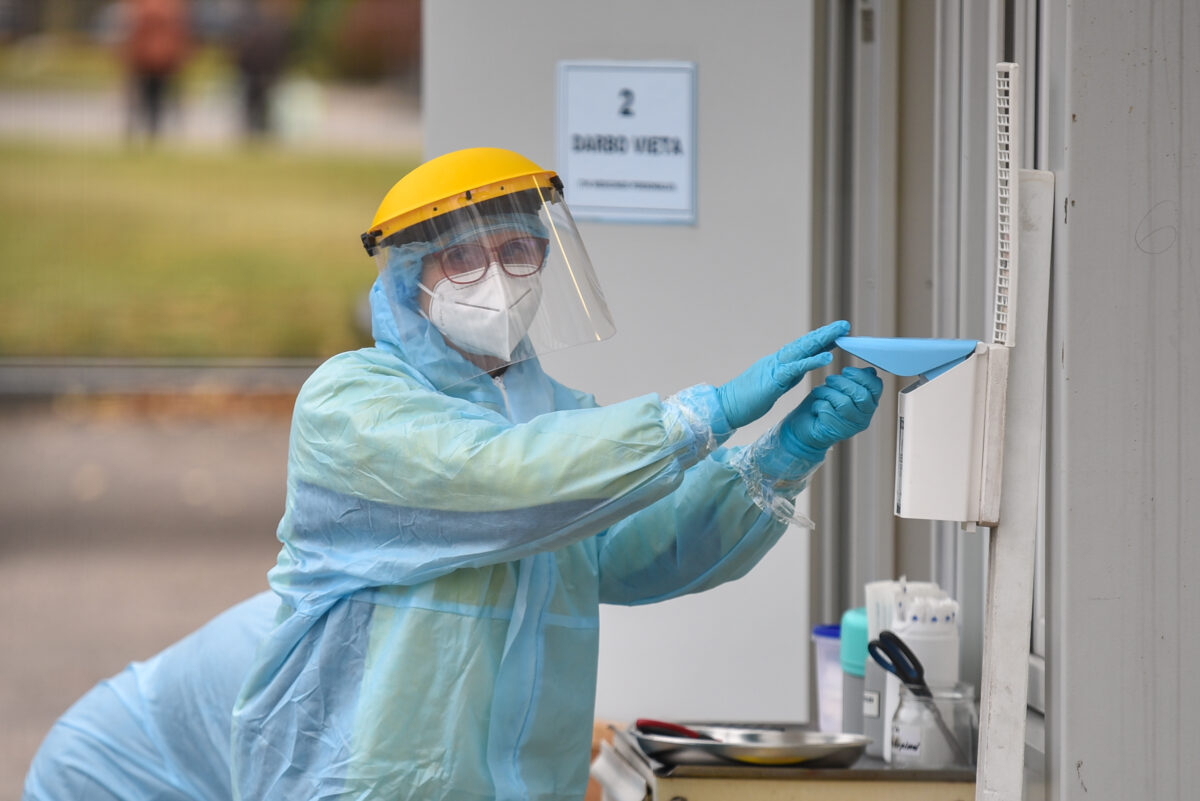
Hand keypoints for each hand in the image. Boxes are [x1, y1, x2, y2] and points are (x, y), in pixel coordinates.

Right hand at [715, 321, 849, 429]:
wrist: (725, 407)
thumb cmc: (747, 400)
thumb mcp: (773, 386)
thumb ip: (787, 376)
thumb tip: (802, 370)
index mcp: (778, 363)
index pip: (803, 349)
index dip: (821, 340)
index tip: (839, 333)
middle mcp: (777, 361)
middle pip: (805, 343)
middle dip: (826, 333)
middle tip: (845, 325)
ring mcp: (774, 368)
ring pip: (802, 350)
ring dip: (823, 340)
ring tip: (841, 333)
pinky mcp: (772, 380)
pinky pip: (795, 368)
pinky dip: (812, 361)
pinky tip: (828, 357)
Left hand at [780, 366, 882, 458]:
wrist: (804, 427)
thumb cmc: (824, 404)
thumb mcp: (840, 388)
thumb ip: (855, 381)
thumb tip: (870, 371)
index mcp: (869, 404)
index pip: (876, 387)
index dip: (862, 376)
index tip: (846, 370)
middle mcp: (864, 417)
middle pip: (862, 395)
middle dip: (842, 382)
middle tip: (829, 379)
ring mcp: (851, 426)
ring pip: (844, 402)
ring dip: (827, 392)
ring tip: (818, 391)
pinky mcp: (836, 432)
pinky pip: (828, 411)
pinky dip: (818, 404)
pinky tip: (815, 407)